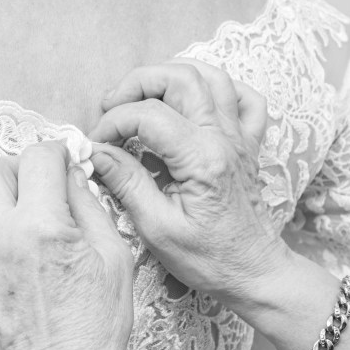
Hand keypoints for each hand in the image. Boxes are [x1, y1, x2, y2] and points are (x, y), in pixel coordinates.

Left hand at [0, 141, 133, 349]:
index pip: (37, 157)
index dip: (55, 155)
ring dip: (3, 216)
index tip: (62, 164)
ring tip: (31, 250)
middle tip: (35, 191)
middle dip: (14, 170)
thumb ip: (88, 204)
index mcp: (41, 225)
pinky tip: (19, 282)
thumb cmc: (96, 324)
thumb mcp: (113, 256)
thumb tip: (71, 173)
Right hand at [88, 60, 284, 312]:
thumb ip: (127, 183)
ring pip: (212, 76)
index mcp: (202, 159)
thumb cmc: (210, 259)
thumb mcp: (157, 229)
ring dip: (172, 76)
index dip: (113, 122)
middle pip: (181, 78)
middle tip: (112, 105)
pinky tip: (196, 102)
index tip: (96, 143)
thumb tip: (97, 152)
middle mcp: (225, 138)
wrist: (254, 274)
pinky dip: (220, 89)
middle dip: (138, 82)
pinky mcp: (248, 144)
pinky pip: (245, 98)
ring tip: (144, 95)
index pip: (149, 115)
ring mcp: (240, 137)